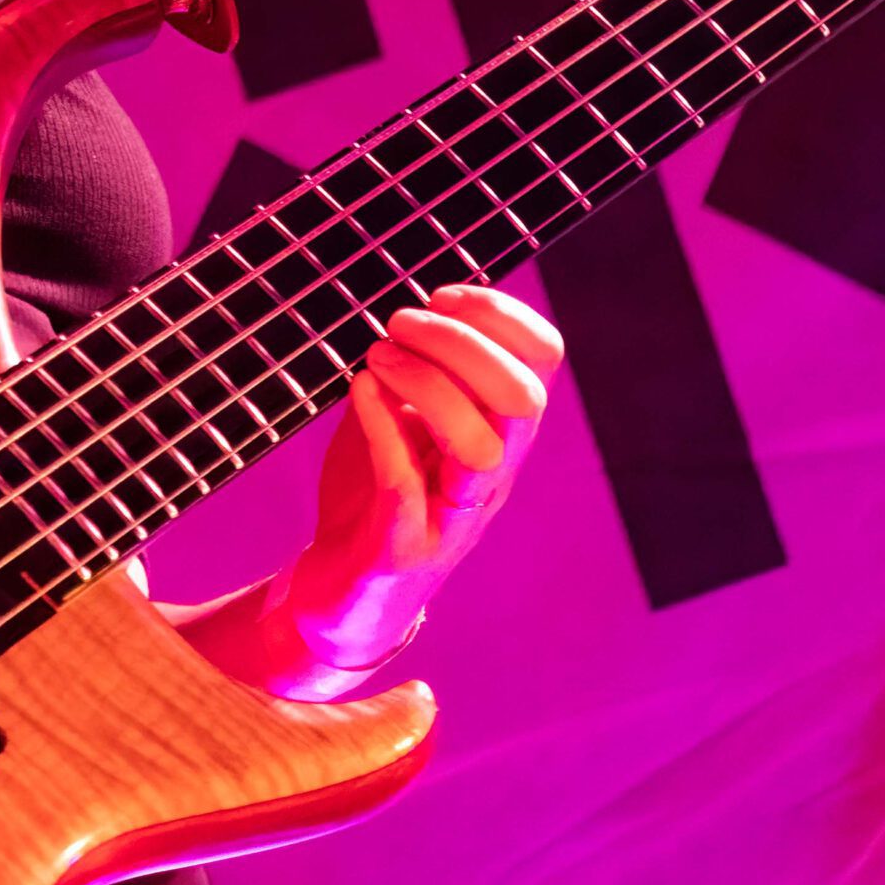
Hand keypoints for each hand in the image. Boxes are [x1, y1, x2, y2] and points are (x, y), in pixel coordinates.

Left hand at [279, 283, 563, 669]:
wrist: (342, 588)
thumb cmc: (378, 489)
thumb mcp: (405, 412)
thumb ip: (426, 364)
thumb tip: (434, 303)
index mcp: (501, 431)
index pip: (543, 360)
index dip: (500, 313)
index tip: (441, 296)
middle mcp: (492, 473)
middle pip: (523, 400)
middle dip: (461, 343)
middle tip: (398, 326)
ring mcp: (454, 514)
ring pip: (482, 450)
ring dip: (427, 387)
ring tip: (376, 361)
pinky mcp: (405, 548)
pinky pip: (407, 490)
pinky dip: (384, 432)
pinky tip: (359, 393)